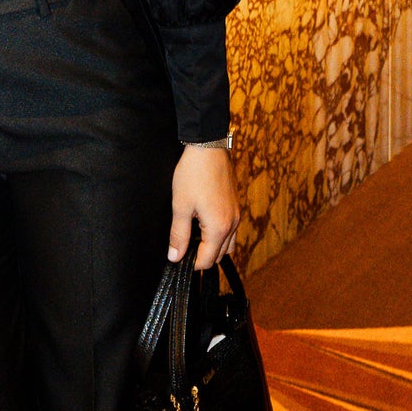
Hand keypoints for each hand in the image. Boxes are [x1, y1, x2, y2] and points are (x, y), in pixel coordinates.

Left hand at [167, 145, 239, 270]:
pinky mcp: (236, 205)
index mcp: (219, 227)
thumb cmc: (193, 173)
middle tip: (183, 247)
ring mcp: (236, 214)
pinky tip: (203, 224)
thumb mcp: (180, 205)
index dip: (190, 264)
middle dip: (202, 257)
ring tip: (194, 237)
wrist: (208, 146)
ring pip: (228, 244)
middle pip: (219, 255)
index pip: (207, 261)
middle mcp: (232, 224)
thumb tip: (175, 257)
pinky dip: (219, 235)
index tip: (177, 257)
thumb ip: (178, 234)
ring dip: (213, 247)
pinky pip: (231, 230)